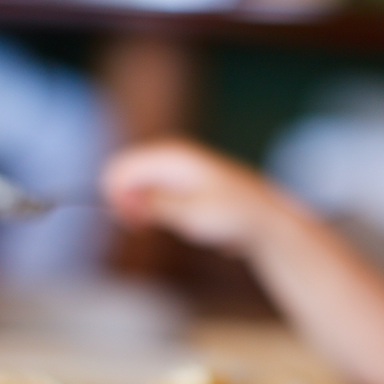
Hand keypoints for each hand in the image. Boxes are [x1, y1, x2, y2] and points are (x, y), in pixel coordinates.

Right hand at [100, 139, 286, 255]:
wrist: (266, 219)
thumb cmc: (233, 215)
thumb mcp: (191, 214)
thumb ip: (155, 205)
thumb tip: (124, 200)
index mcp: (171, 155)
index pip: (121, 167)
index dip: (117, 196)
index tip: (134, 223)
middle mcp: (172, 157)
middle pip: (127, 175)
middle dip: (126, 202)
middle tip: (141, 228)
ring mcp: (178, 170)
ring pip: (140, 188)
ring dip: (142, 209)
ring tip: (165, 226)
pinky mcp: (184, 186)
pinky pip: (156, 196)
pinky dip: (156, 212)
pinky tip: (179, 224)